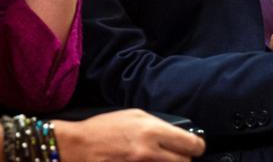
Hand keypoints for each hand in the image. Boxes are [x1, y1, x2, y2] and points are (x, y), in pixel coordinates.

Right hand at [57, 109, 205, 161]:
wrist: (76, 148)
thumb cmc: (103, 129)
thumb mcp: (133, 115)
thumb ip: (158, 124)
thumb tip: (178, 133)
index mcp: (152, 131)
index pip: (192, 144)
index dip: (196, 146)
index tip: (194, 147)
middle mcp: (150, 152)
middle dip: (183, 159)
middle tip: (175, 155)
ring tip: (158, 158)